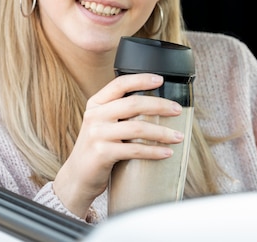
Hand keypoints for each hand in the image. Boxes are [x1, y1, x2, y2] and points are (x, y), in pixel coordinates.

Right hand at [52, 73, 184, 217]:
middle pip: (132, 104)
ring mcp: (97, 134)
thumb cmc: (97, 148)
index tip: (160, 79)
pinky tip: (166, 153)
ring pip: (137, 128)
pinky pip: (134, 150)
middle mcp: (95, 116)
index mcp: (96, 104)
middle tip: (177, 110)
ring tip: (178, 136)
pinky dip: (154, 151)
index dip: (140, 79)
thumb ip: (118, 112)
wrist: (78, 176)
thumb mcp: (101, 124)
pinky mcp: (102, 153)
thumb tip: (154, 104)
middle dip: (160, 105)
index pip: (119, 84)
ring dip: (162, 132)